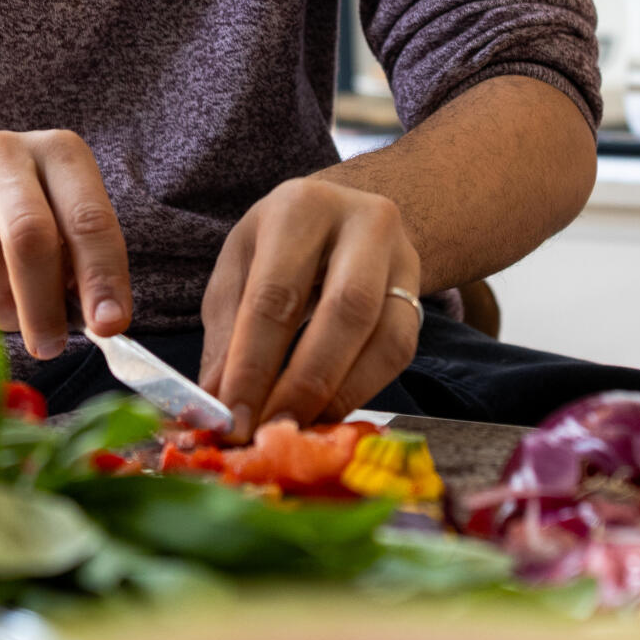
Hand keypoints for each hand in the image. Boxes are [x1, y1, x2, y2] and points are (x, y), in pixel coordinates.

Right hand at [0, 128, 133, 358]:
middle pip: (29, 240)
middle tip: (52, 346)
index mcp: (57, 151)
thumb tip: (101, 322)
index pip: (88, 218)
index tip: (110, 326)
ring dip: (7, 318)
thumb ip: (84, 263)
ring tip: (14, 314)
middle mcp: (2, 154)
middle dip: (45, 307)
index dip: (103, 276)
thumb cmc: (20, 213)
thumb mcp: (63, 219)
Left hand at [200, 177, 423, 436]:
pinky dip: (362, 390)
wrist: (342, 216)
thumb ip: (228, 332)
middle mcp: (363, 223)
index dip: (254, 365)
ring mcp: (402, 257)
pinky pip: (400, 353)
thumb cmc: (279, 244)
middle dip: (305, 384)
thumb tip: (218, 403)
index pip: (277, 295)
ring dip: (339, 395)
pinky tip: (327, 411)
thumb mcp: (240, 266)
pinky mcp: (420, 294)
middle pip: (345, 312)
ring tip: (298, 429)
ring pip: (385, 339)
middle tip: (272, 432)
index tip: (234, 419)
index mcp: (301, 208)